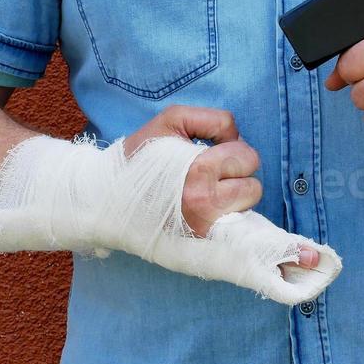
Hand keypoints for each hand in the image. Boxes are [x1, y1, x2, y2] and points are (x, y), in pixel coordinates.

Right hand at [123, 105, 318, 268]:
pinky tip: (206, 210)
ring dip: (234, 198)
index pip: (247, 158)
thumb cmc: (142, 156)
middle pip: (254, 186)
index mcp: (199, 170)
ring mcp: (205, 227)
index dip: (232, 151)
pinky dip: (227, 217)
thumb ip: (214, 120)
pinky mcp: (201, 243)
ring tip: (205, 191)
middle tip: (210, 174)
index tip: (211, 153)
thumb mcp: (171, 120)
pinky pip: (236, 229)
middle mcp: (205, 203)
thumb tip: (238, 139)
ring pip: (247, 209)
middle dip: (237, 176)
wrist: (108, 198)